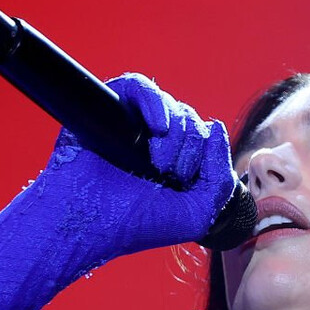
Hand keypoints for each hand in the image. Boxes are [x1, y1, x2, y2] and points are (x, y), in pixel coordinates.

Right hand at [20, 71, 238, 263]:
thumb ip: (220, 179)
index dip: (207, 157)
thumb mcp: (197, 214)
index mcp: (177, 164)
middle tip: (166, 176)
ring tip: (155, 164)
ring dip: (174, 136)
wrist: (88, 223)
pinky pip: (140, 85)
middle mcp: (156, 141)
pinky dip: (154, 101)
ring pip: (172, 106)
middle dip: (189, 150)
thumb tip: (216, 127)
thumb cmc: (136, 224)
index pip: (208, 140)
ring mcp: (133, 124)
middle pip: (193, 121)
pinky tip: (157, 126)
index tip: (184, 184)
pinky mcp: (110, 109)